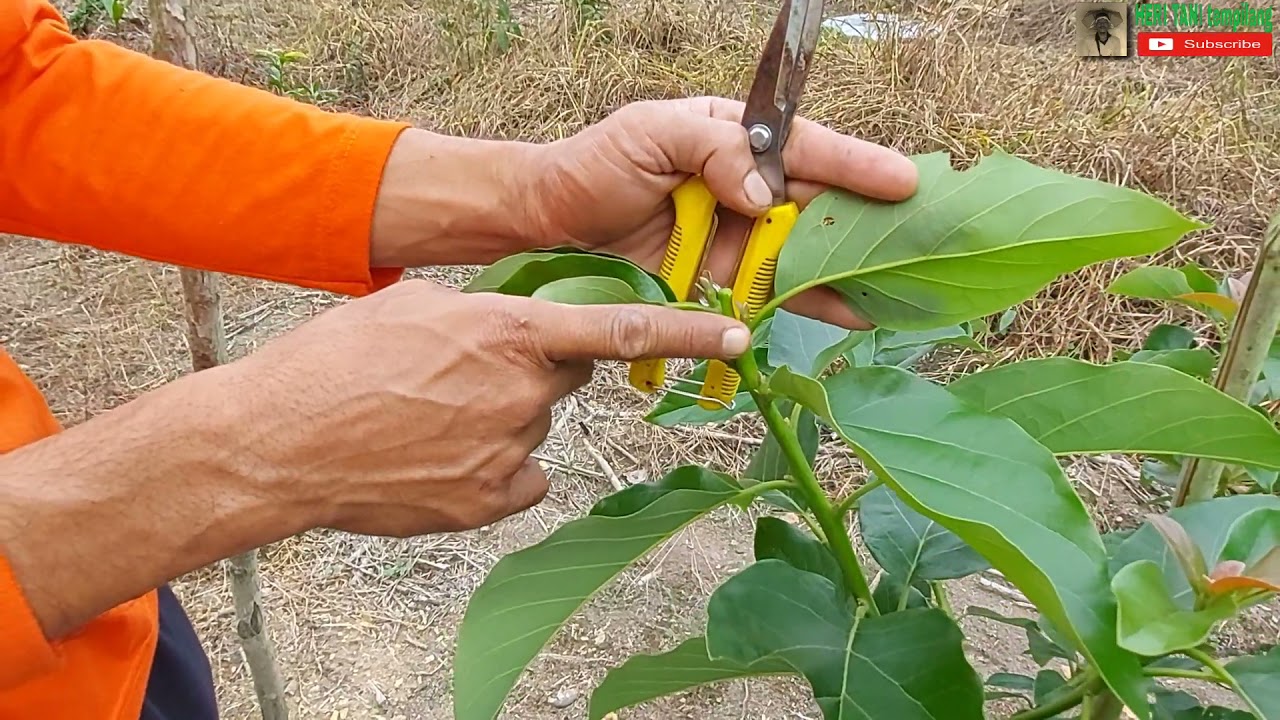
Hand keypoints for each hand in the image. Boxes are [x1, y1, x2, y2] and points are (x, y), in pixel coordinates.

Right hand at [229, 279, 750, 536]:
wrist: (277, 442)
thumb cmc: (332, 363)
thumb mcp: (412, 306)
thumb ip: (484, 312)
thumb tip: (514, 328)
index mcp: (507, 332)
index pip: (622, 329)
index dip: (689, 333)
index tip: (741, 336)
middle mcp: (521, 393)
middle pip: (566, 378)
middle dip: (536, 370)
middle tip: (466, 373)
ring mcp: (508, 453)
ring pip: (533, 428)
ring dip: (501, 419)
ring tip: (427, 418)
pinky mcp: (489, 502)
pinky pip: (520, 478)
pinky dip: (493, 468)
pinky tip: (438, 458)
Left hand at [523, 97, 919, 328]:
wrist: (550, 220)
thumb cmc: (596, 163)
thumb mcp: (652, 134)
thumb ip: (712, 149)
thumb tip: (765, 194)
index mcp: (737, 138)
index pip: (807, 148)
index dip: (856, 166)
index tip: (902, 180)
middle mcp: (749, 187)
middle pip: (821, 205)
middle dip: (872, 221)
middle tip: (925, 237)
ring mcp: (739, 237)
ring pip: (807, 253)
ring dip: (853, 269)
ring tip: (903, 284)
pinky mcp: (723, 282)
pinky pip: (775, 293)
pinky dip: (814, 303)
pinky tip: (855, 312)